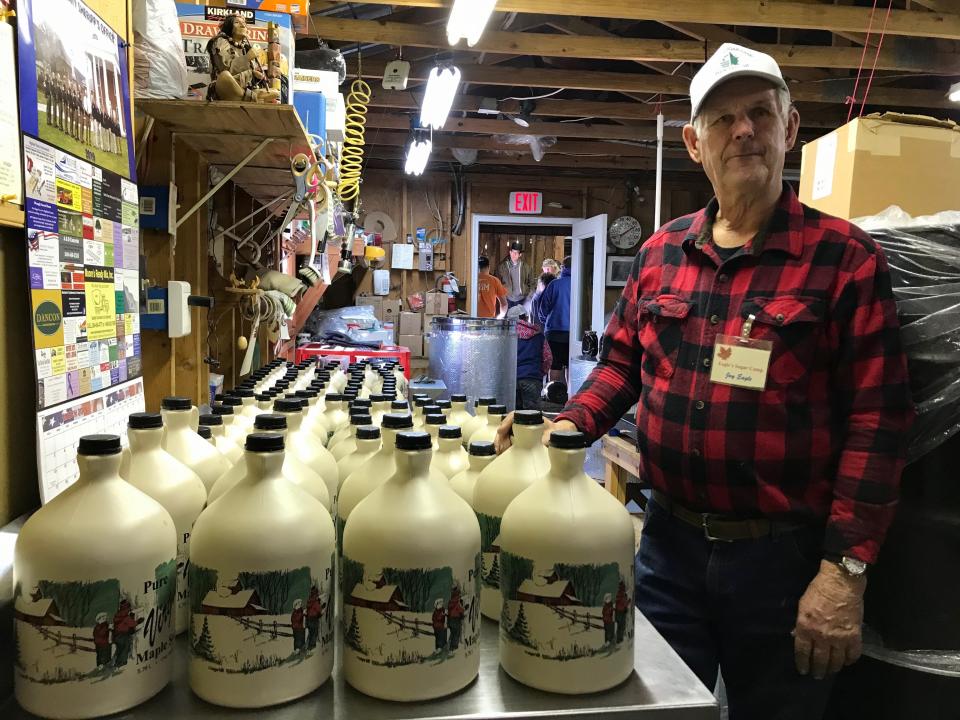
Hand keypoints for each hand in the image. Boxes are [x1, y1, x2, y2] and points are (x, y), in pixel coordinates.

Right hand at [494, 412, 577, 453]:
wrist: (561, 436)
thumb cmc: (557, 432)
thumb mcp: (555, 433)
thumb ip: (551, 436)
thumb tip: (545, 442)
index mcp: (530, 418)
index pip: (513, 416)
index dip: (505, 422)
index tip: (500, 431)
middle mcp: (523, 423)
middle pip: (506, 426)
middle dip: (500, 437)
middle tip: (498, 448)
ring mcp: (520, 431)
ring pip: (505, 434)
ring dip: (500, 443)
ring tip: (499, 453)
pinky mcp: (519, 439)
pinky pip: (508, 441)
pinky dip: (504, 447)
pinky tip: (502, 455)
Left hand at [793, 560, 865, 679]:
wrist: (840, 583)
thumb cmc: (818, 591)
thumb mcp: (802, 605)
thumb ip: (800, 623)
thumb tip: (796, 636)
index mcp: (805, 627)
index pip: (802, 651)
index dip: (802, 663)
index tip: (803, 670)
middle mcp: (821, 636)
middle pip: (819, 660)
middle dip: (817, 670)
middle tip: (817, 675)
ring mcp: (839, 638)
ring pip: (836, 661)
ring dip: (833, 668)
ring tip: (831, 671)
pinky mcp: (854, 636)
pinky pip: (853, 654)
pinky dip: (850, 660)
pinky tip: (847, 661)